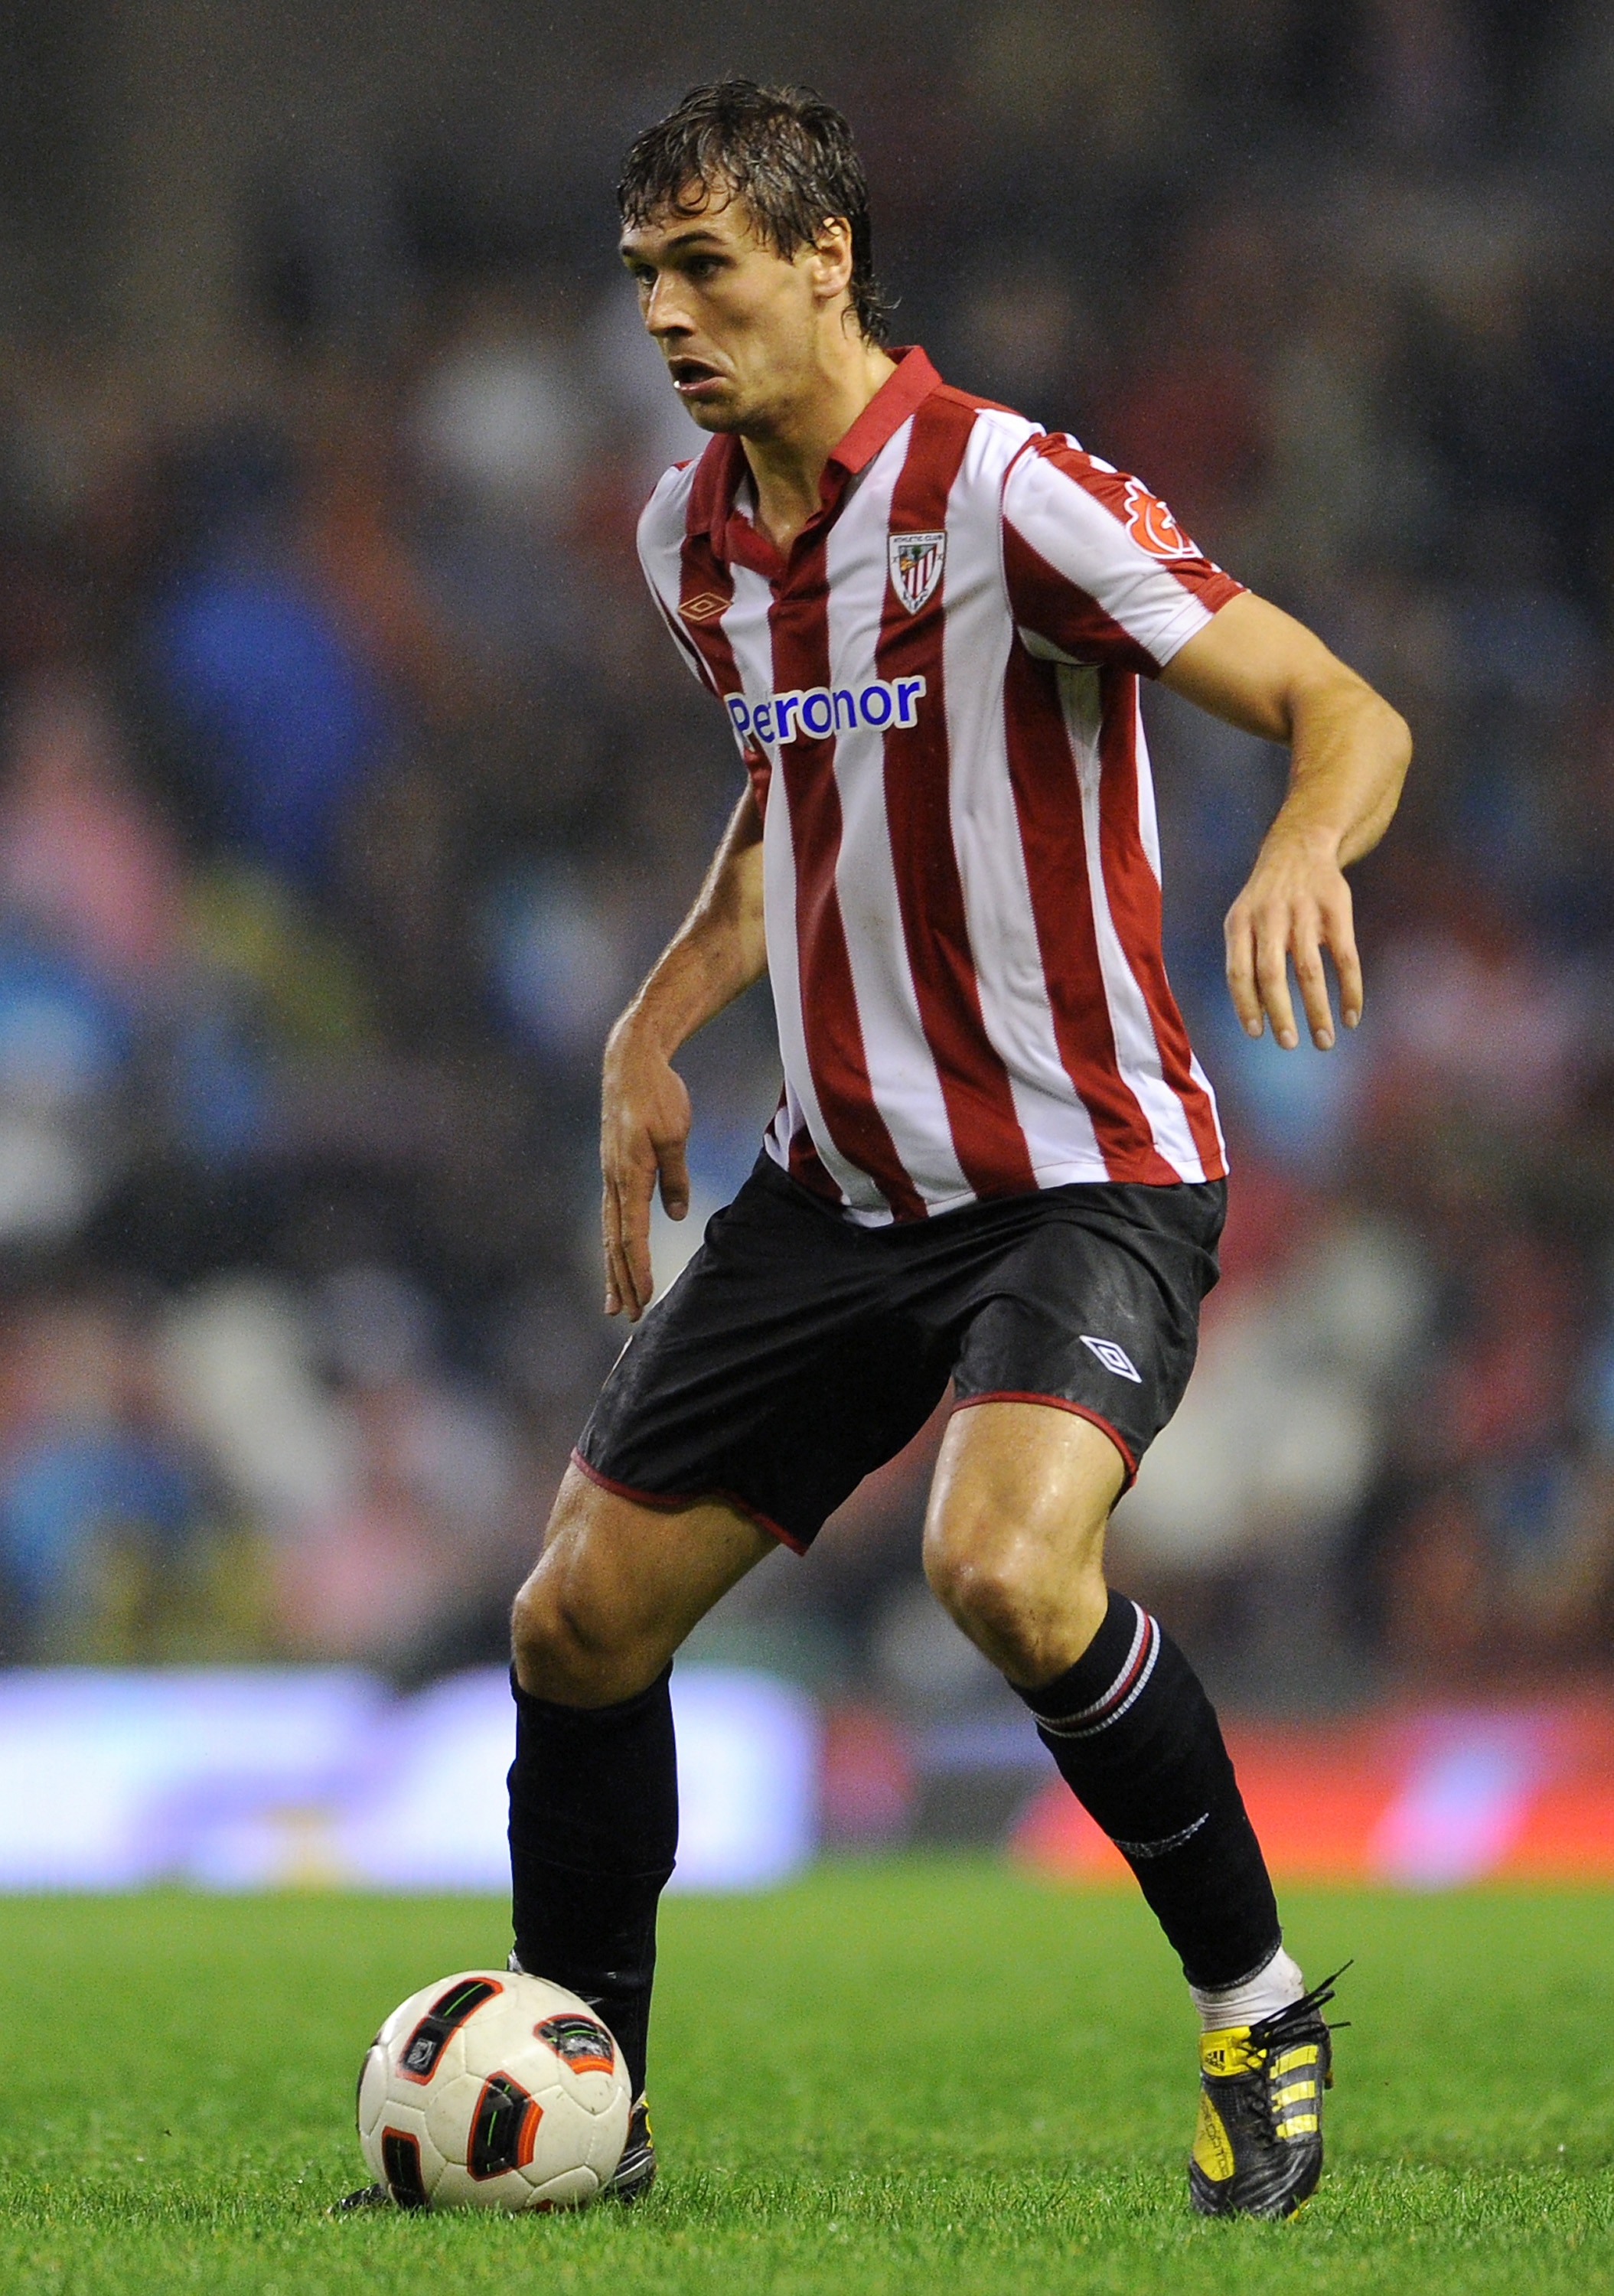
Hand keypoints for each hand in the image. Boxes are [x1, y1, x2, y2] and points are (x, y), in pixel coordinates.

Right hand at [600, 1022, 692, 1318]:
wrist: (629, 1062)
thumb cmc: (657, 1094)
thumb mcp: (675, 1134)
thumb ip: (675, 1176)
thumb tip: (676, 1216)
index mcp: (629, 1174)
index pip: (632, 1234)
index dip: (638, 1268)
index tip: (645, 1296)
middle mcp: (613, 1180)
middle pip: (615, 1242)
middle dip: (620, 1281)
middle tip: (625, 1316)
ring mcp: (609, 1175)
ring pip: (609, 1232)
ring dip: (612, 1269)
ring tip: (613, 1300)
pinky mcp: (612, 1167)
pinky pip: (611, 1215)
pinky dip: (614, 1242)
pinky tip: (617, 1256)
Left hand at [1224, 830, 1361, 1050]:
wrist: (1300, 846)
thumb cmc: (1267, 897)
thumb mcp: (1243, 917)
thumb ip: (1245, 959)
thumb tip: (1257, 1015)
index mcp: (1240, 922)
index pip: (1238, 972)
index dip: (1246, 1005)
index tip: (1256, 1034)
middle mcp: (1269, 917)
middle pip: (1271, 974)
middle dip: (1280, 1014)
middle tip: (1288, 1044)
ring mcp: (1304, 913)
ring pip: (1309, 971)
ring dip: (1317, 1010)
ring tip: (1323, 1040)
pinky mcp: (1337, 910)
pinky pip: (1345, 958)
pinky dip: (1350, 990)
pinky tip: (1350, 1015)